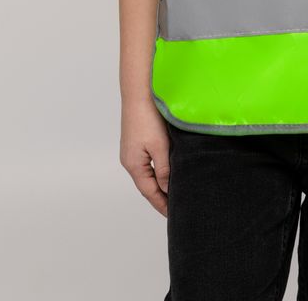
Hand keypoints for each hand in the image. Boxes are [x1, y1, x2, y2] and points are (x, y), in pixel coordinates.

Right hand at [120, 97, 170, 216]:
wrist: (139, 92)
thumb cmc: (149, 117)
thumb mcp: (160, 147)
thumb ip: (164, 170)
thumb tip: (168, 189)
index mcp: (134, 165)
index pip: (150, 192)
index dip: (162, 204)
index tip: (174, 215)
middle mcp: (130, 160)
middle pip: (147, 185)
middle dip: (161, 197)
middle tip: (177, 208)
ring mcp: (132, 150)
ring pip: (148, 173)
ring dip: (160, 183)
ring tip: (174, 193)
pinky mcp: (137, 141)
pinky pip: (148, 162)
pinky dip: (158, 170)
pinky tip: (168, 171)